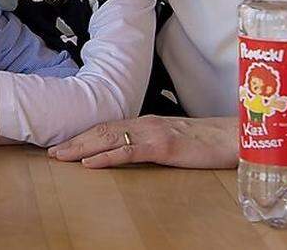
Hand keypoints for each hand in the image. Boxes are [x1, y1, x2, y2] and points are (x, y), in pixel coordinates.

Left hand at [47, 115, 237, 168]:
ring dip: (81, 147)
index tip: (62, 144)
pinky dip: (106, 156)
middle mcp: (145, 123)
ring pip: (109, 138)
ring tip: (59, 156)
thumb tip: (132, 152)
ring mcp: (153, 133)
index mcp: (146, 123)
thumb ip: (152, 145)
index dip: (83, 135)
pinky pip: (129, 151)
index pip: (107, 128)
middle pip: (101, 130)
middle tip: (50, 151)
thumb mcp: (174, 143)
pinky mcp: (164, 146)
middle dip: (74, 140)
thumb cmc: (208, 143)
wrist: (236, 137)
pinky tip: (90, 163)